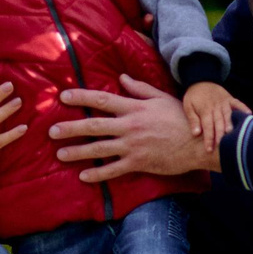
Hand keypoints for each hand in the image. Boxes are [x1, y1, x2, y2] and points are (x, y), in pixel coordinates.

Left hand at [51, 75, 227, 181]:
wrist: (201, 143)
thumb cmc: (183, 118)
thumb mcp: (161, 98)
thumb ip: (139, 89)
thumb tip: (121, 77)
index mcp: (134, 108)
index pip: (102, 100)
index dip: (81, 97)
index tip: (63, 96)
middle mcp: (130, 126)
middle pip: (94, 125)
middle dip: (70, 128)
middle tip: (51, 131)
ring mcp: (133, 146)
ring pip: (99, 149)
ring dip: (77, 151)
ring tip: (60, 154)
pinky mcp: (139, 163)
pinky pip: (113, 170)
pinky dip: (97, 174)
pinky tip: (83, 176)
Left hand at [181, 80, 237, 148]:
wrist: (200, 79)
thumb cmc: (194, 96)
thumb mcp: (188, 106)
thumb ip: (193, 120)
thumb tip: (196, 133)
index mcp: (205, 110)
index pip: (207, 126)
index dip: (208, 138)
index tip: (209, 149)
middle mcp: (215, 107)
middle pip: (218, 123)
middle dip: (220, 135)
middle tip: (221, 147)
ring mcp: (224, 102)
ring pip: (228, 115)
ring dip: (230, 123)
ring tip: (232, 133)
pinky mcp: (230, 98)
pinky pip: (238, 103)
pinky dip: (243, 108)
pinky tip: (249, 114)